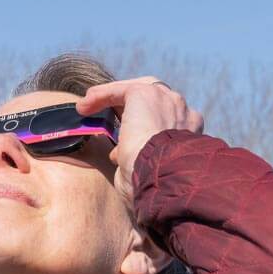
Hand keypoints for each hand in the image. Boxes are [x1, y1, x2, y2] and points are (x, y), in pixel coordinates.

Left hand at [76, 77, 203, 208]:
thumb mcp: (147, 171)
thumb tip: (118, 156)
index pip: (164, 120)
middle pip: (153, 100)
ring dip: (111, 97)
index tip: (123, 135)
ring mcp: (166, 99)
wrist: (159, 173)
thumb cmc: (153, 183)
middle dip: (130, 106)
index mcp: (188, 133)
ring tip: (89, 105)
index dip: (144, 124)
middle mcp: (182, 112)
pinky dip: (101, 95)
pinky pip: (119, 90)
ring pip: (135, 91)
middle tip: (109, 116)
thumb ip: (137, 158)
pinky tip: (84, 105)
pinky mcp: (145, 93)